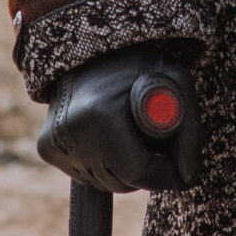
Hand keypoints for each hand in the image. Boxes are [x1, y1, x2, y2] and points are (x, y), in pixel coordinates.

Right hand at [38, 43, 204, 193]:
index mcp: (101, 114)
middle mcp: (71, 133)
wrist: (91, 52)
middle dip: (148, 171)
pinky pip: (86, 175)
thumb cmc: (139, 66)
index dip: (166, 175)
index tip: (181, 171)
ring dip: (126, 170)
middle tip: (159, 148)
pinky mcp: (46, 148)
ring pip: (104, 183)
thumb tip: (188, 177)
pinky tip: (111, 139)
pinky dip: (105, 165)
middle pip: (123, 182)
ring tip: (133, 137)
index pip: (139, 171)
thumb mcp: (175, 84)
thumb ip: (189, 131)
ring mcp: (54, 143)